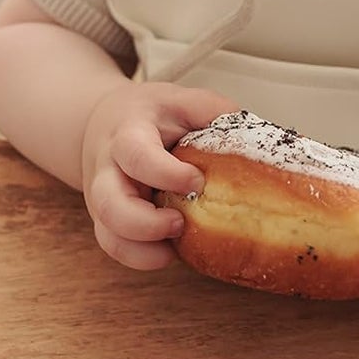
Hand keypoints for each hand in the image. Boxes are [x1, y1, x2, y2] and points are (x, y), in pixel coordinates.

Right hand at [80, 82, 235, 270]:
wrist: (101, 123)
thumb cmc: (150, 114)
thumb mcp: (180, 100)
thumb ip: (213, 112)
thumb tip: (256, 136)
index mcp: (128, 134)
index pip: (137, 155)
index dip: (167, 174)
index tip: (197, 182)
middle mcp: (108, 169)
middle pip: (109, 204)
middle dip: (145, 224)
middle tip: (180, 223)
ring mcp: (102, 198)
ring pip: (108, 234)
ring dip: (143, 250)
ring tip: (176, 246)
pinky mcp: (106, 220)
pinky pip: (115, 248)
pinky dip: (142, 258)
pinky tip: (170, 251)